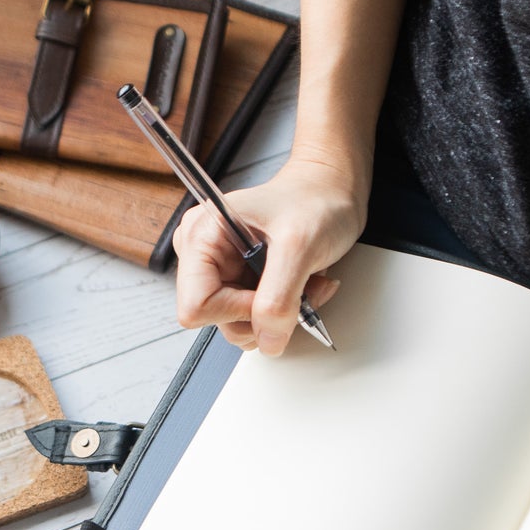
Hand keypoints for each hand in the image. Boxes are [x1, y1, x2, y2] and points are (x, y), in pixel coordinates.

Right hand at [172, 155, 366, 355]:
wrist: (333, 190)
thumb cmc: (315, 199)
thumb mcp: (300, 245)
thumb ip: (279, 297)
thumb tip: (268, 340)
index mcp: (202, 237)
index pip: (196, 306)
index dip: (237, 312)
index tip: (271, 297)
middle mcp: (205, 255)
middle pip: (218, 320)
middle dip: (265, 313)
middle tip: (297, 287)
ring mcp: (222, 270)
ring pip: (240, 323)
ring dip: (280, 313)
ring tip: (303, 283)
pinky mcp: (241, 281)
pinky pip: (257, 317)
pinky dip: (285, 309)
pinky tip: (300, 285)